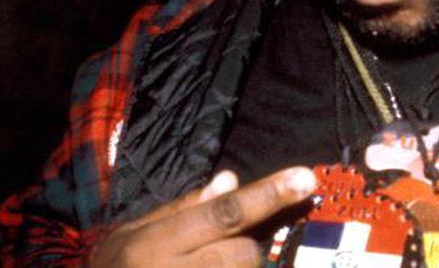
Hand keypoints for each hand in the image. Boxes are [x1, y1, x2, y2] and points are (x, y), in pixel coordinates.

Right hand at [88, 167, 314, 266]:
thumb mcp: (132, 234)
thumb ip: (182, 208)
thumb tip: (231, 181)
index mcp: (151, 246)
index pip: (222, 215)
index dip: (268, 196)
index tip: (307, 179)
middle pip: (244, 254)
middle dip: (249, 247)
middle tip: (230, 246)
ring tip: (212, 263)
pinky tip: (220, 266)